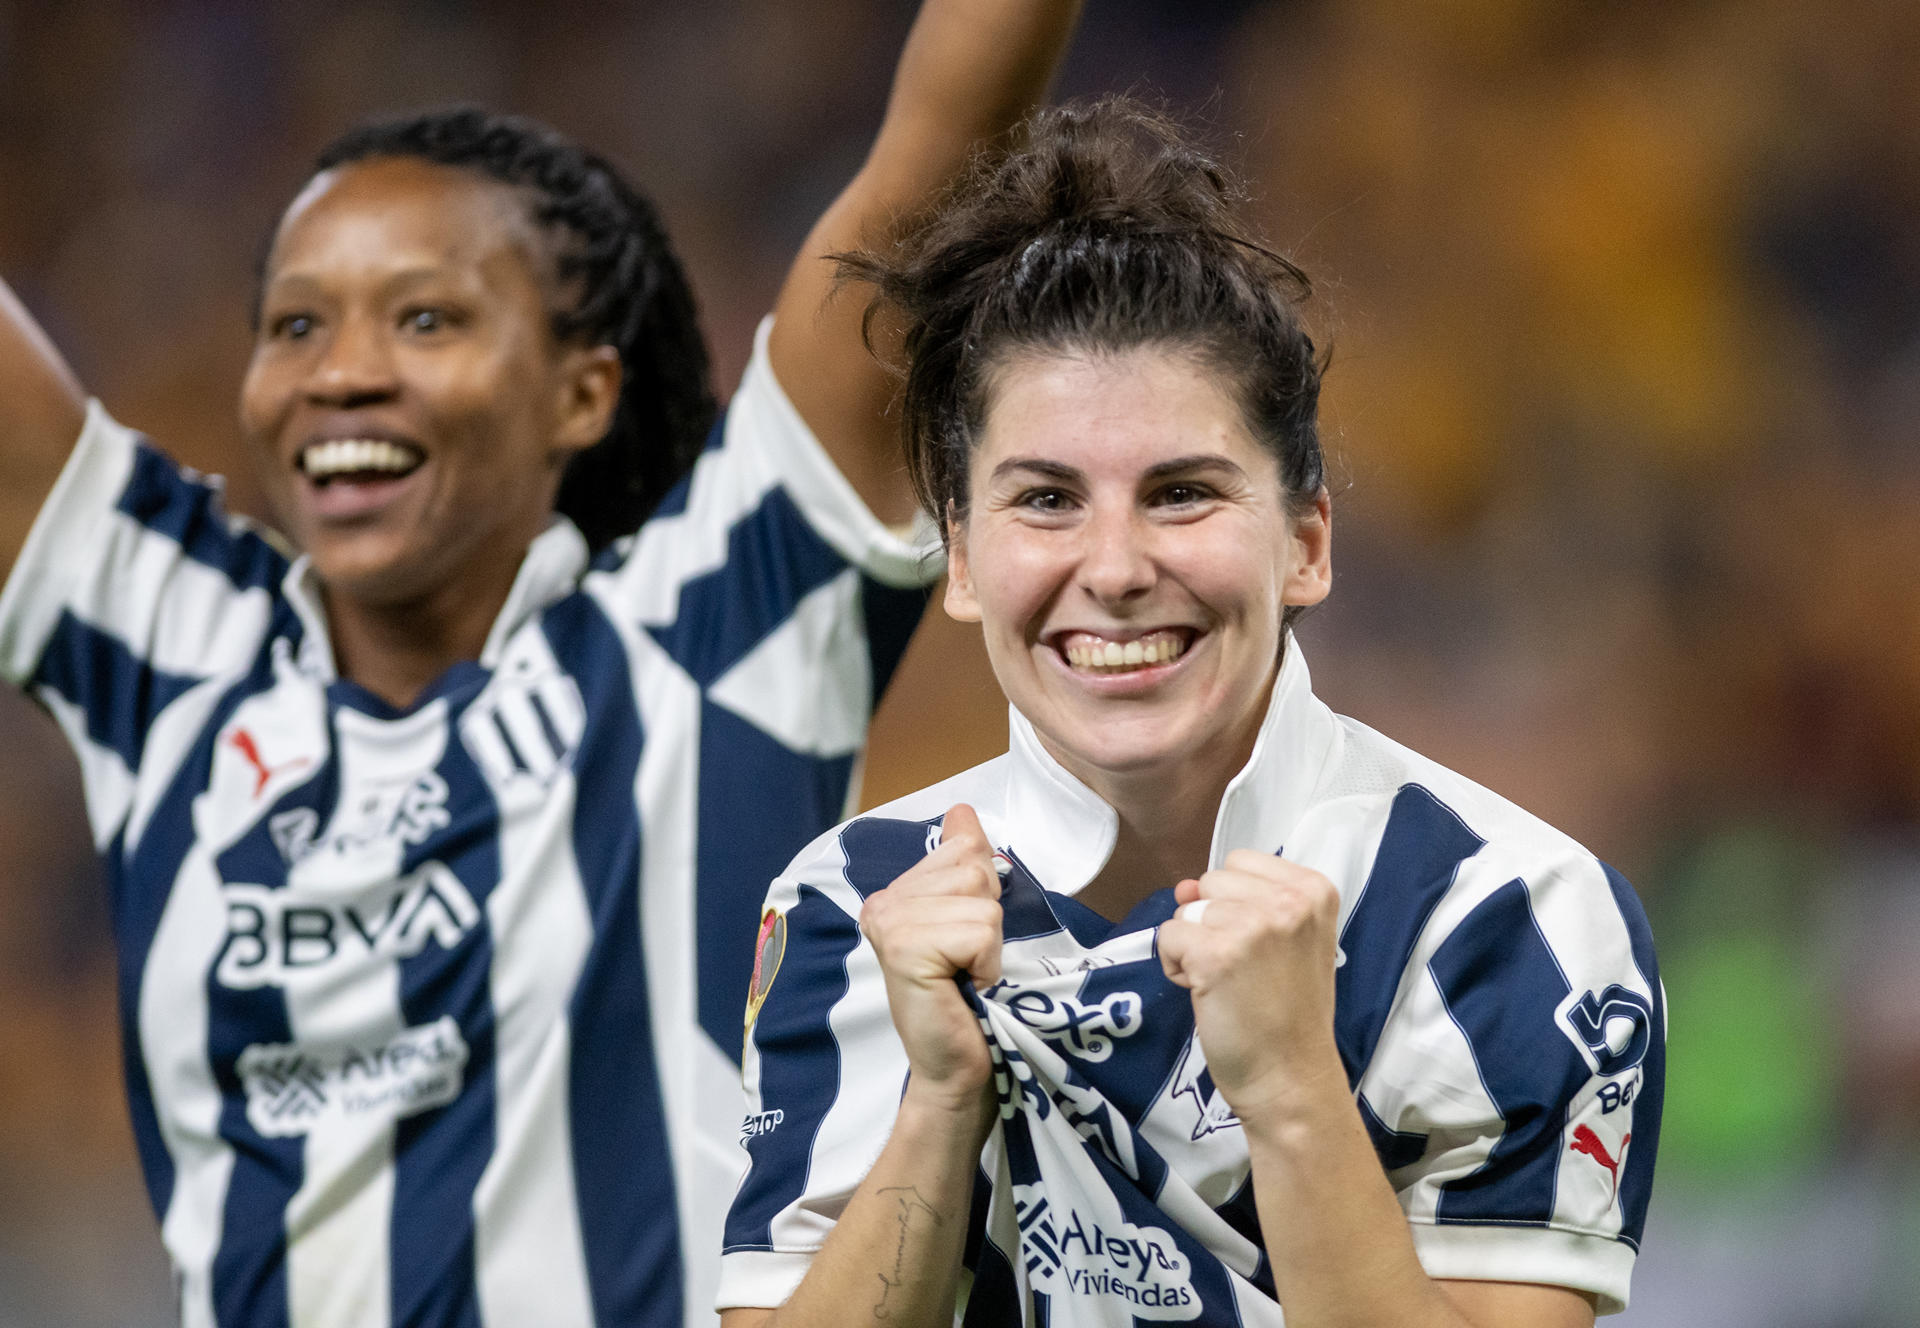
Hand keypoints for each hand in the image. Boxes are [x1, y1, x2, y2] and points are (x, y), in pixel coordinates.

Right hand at [860, 803, 1001, 1119]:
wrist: (956, 1070)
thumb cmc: (968, 1000)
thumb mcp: (968, 921)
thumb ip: (963, 863)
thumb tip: (961, 808)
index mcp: (894, 893)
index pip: (964, 848)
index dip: (984, 895)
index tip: (964, 941)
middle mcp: (881, 902)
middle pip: (974, 870)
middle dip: (988, 919)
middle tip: (966, 963)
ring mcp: (888, 923)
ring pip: (981, 901)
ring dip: (989, 946)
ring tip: (964, 976)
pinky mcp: (904, 948)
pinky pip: (980, 930)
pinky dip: (986, 964)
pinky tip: (963, 988)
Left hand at [1157, 850, 1343, 1121]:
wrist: (1291, 1079)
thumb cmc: (1289, 1015)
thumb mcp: (1285, 943)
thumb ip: (1241, 903)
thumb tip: (1183, 886)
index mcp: (1314, 890)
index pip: (1240, 862)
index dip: (1234, 903)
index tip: (1258, 946)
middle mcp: (1289, 900)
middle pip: (1211, 881)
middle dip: (1212, 923)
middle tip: (1242, 970)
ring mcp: (1253, 925)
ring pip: (1186, 910)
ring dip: (1192, 947)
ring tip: (1227, 984)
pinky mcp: (1216, 954)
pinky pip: (1168, 936)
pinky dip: (1176, 967)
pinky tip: (1207, 993)